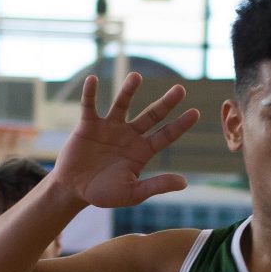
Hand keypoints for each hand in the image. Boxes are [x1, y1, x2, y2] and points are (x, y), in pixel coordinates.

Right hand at [50, 73, 200, 208]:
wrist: (75, 190)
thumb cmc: (105, 194)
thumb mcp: (133, 193)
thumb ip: (156, 185)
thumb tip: (184, 183)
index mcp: (141, 151)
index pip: (165, 136)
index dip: (180, 125)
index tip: (196, 112)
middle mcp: (129, 135)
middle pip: (151, 115)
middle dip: (165, 103)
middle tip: (180, 89)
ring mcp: (109, 127)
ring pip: (122, 104)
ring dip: (129, 90)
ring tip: (136, 77)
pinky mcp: (88, 124)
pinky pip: (89, 105)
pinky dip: (90, 93)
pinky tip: (93, 80)